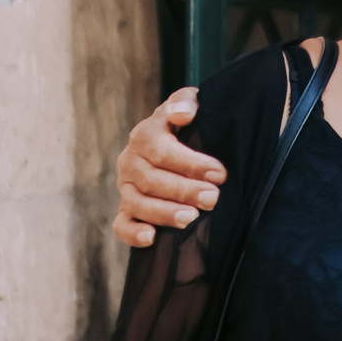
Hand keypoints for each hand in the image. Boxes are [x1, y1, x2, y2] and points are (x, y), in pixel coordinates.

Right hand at [112, 91, 225, 248]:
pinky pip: (121, 224)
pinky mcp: (127, 209)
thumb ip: (185, 102)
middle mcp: (130, 161)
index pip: (161, 150)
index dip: (190, 163)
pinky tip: (151, 238)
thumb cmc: (189, 123)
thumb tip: (183, 113)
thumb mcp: (189, 104)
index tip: (220, 174)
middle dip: (183, 190)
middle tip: (212, 199)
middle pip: (151, 179)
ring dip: (163, 212)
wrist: (178, 140)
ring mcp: (126, 187)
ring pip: (136, 203)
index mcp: (144, 135)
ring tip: (190, 218)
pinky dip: (132, 233)